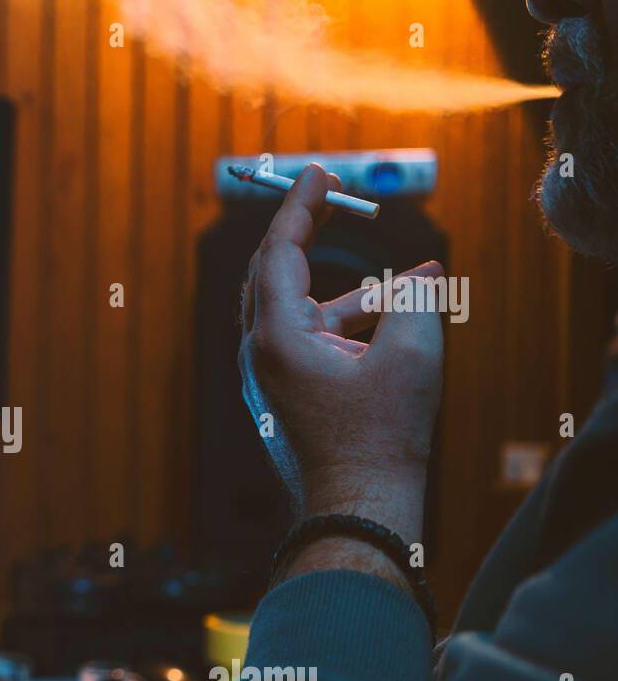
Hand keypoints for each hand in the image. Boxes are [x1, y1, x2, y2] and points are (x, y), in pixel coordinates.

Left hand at [238, 164, 443, 554]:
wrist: (357, 509)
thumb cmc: (380, 439)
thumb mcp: (413, 355)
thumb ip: (416, 298)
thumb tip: (421, 274)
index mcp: (275, 336)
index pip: (278, 251)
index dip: (300, 206)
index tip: (317, 171)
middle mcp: (259, 352)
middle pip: (273, 272)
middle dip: (305, 232)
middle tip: (331, 196)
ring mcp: (266, 375)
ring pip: (298, 308)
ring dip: (352, 289)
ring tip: (422, 277)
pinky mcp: (283, 393)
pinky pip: (309, 339)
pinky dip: (346, 322)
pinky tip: (397, 317)